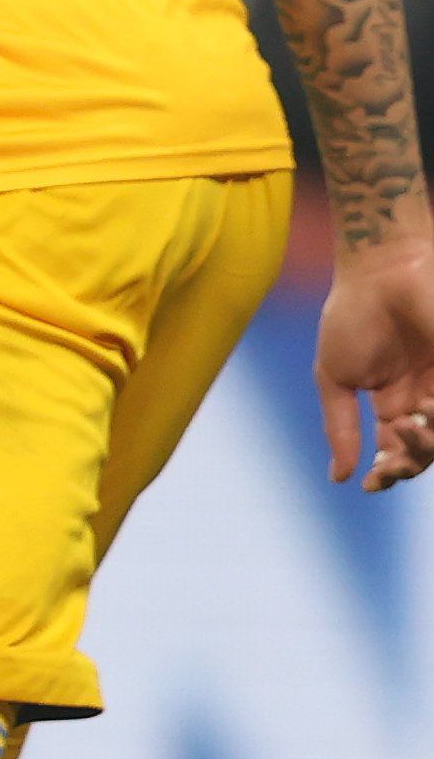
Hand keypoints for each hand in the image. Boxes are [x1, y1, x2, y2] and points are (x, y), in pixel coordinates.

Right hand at [314, 230, 433, 487]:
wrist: (382, 272)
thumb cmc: (352, 317)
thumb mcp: (334, 378)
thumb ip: (339, 427)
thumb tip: (340, 476)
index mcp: (393, 402)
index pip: (395, 450)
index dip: (386, 472)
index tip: (368, 486)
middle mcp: (424, 399)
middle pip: (423, 452)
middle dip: (406, 465)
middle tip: (387, 463)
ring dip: (423, 446)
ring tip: (402, 425)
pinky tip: (419, 410)